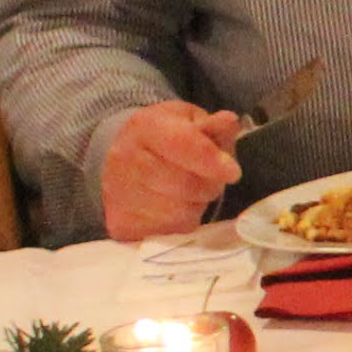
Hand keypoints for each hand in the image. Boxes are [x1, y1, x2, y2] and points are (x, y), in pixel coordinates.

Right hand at [98, 100, 247, 241]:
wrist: (126, 161)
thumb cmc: (167, 138)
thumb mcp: (190, 121)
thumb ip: (212, 126)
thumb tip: (228, 121)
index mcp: (145, 126)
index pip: (182, 144)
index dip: (211, 161)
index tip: (232, 172)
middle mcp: (125, 158)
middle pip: (185, 184)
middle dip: (209, 185)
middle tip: (209, 179)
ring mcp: (119, 193)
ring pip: (180, 212)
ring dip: (196, 205)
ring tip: (190, 191)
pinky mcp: (121, 223)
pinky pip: (170, 231)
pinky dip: (182, 221)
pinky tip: (175, 206)